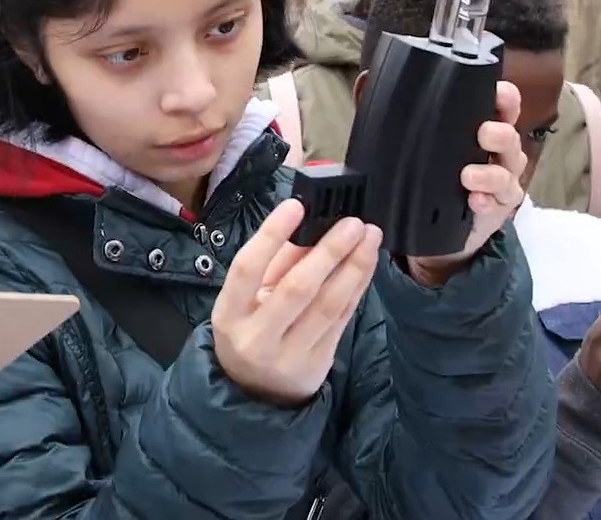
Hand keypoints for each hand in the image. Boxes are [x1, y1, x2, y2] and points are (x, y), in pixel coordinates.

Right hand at [213, 199, 381, 406]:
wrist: (256, 394)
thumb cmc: (250, 330)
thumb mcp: (248, 299)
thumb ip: (276, 263)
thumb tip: (309, 224)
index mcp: (230, 315)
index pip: (247, 269)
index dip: (271, 235)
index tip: (296, 205)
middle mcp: (257, 338)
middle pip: (297, 289)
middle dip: (329, 252)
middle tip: (353, 222)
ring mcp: (290, 355)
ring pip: (328, 306)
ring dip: (354, 267)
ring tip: (370, 236)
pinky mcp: (319, 363)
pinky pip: (342, 318)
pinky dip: (357, 286)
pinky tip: (367, 262)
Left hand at [405, 80, 527, 286]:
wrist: (438, 225)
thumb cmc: (430, 174)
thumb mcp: (412, 142)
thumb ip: (391, 112)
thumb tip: (365, 82)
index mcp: (480, 127)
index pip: (503, 105)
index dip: (505, 97)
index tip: (496, 93)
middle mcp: (496, 151)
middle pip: (510, 135)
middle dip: (499, 132)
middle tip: (482, 134)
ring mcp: (501, 179)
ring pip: (508, 170)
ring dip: (489, 172)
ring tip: (468, 176)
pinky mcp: (498, 207)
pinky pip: (500, 201)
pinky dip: (487, 201)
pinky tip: (475, 201)